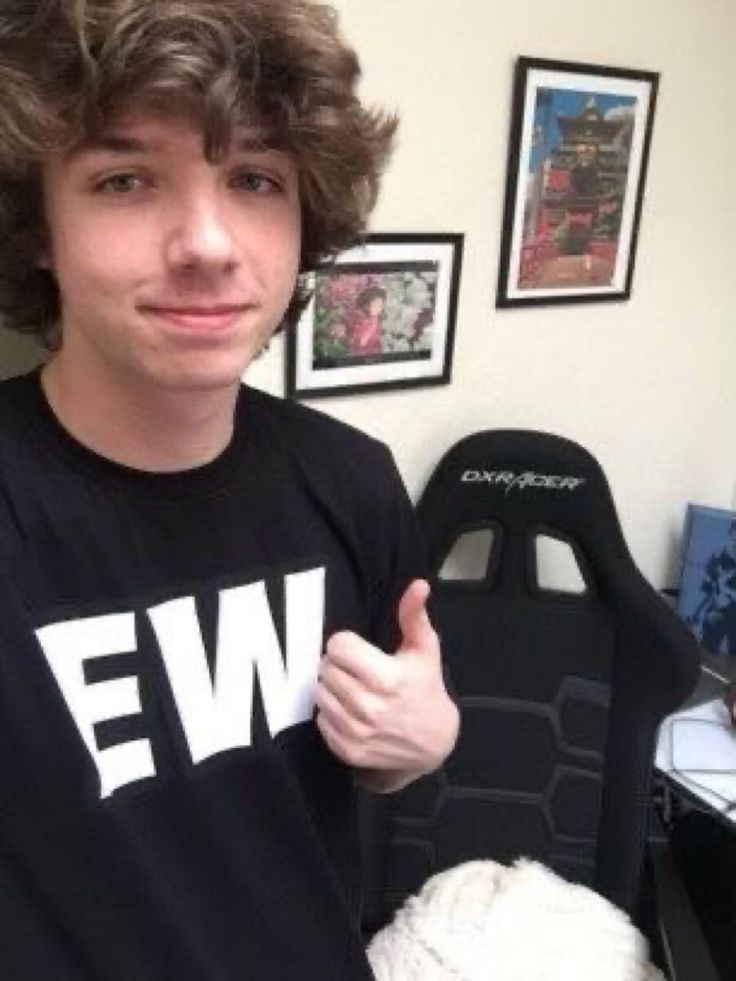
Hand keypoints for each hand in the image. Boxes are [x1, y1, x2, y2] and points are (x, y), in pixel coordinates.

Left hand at [315, 579, 459, 792]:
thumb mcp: (425, 649)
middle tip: (358, 670)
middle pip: (326, 668)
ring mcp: (356, 731)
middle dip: (339, 665)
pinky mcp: (347, 749)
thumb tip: (418, 585)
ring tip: (355, 688)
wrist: (434, 741)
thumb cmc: (425, 688)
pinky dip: (331, 713)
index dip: (347, 644)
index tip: (360, 651)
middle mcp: (369, 706)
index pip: (338, 646)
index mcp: (386, 677)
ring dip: (333, 688)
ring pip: (320, 693)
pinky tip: (352, 710)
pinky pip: (321, 720)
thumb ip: (414, 615)